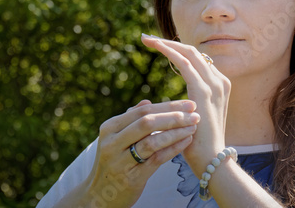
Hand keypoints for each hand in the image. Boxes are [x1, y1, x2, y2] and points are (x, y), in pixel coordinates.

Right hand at [82, 99, 198, 207]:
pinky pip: (157, 159)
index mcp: (109, 128)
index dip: (167, 106)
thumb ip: (130, 120)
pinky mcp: (132, 177)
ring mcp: (121, 160)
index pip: (142, 111)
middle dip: (174, 116)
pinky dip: (173, 149)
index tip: (188, 104)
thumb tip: (148, 101)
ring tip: (193, 127)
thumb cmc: (113, 161)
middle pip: (147, 123)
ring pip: (152, 141)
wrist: (99, 194)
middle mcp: (112, 142)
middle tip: (195, 113)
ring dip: (176, 132)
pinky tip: (186, 142)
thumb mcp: (114, 139)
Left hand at [141, 33, 230, 176]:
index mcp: (218, 85)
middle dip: (169, 42)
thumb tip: (172, 103)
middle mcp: (219, 81)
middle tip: (147, 38)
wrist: (211, 159)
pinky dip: (169, 51)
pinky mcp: (204, 90)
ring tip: (147, 39)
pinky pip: (184, 63)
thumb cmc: (197, 142)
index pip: (196, 60)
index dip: (176, 49)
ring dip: (166, 44)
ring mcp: (214, 84)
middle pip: (192, 52)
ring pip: (188, 53)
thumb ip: (186, 105)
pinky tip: (155, 46)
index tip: (157, 45)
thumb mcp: (192, 117)